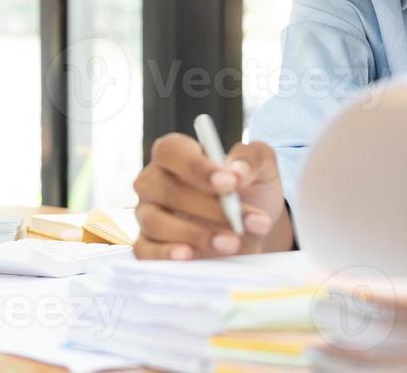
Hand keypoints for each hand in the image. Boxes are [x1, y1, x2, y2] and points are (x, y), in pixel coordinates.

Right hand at [132, 134, 291, 259]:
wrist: (254, 231)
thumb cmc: (251, 190)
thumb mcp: (262, 167)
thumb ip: (252, 159)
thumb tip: (237, 171)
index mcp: (177, 155)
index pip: (171, 151)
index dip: (196, 166)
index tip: (230, 183)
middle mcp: (155, 182)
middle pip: (162, 188)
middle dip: (205, 207)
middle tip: (239, 220)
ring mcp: (148, 215)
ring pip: (154, 221)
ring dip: (195, 234)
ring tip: (231, 243)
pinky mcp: (149, 246)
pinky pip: (144, 250)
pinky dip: (165, 254)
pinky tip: (190, 256)